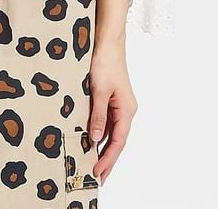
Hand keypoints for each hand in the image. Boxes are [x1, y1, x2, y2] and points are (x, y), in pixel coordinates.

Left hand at [88, 40, 137, 185]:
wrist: (107, 41)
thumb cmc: (106, 62)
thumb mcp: (98, 91)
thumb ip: (97, 116)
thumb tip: (95, 138)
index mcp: (127, 110)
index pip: (118, 141)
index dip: (108, 159)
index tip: (98, 172)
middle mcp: (125, 109)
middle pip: (117, 140)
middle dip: (108, 159)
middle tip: (98, 177)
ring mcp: (119, 104)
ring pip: (111, 131)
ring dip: (103, 147)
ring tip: (92, 163)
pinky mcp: (111, 98)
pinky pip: (106, 120)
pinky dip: (99, 132)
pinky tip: (90, 140)